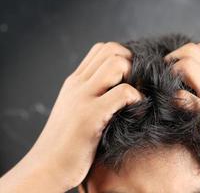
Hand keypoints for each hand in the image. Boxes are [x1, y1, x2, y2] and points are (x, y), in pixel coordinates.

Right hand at [0, 42, 142, 191]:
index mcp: (75, 81)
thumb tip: (116, 86)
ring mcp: (83, 98)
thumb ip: (90, 94)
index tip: (129, 76)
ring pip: (117, 64)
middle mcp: (78, 84)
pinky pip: (123, 93)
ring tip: (134, 97)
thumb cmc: (66, 141)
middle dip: (131, 62)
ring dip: (134, 77)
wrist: (47, 167)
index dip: (122, 56)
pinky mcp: (91, 116)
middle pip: (111, 49)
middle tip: (135, 84)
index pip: (102, 48)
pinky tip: (136, 111)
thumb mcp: (74, 109)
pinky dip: (136, 98)